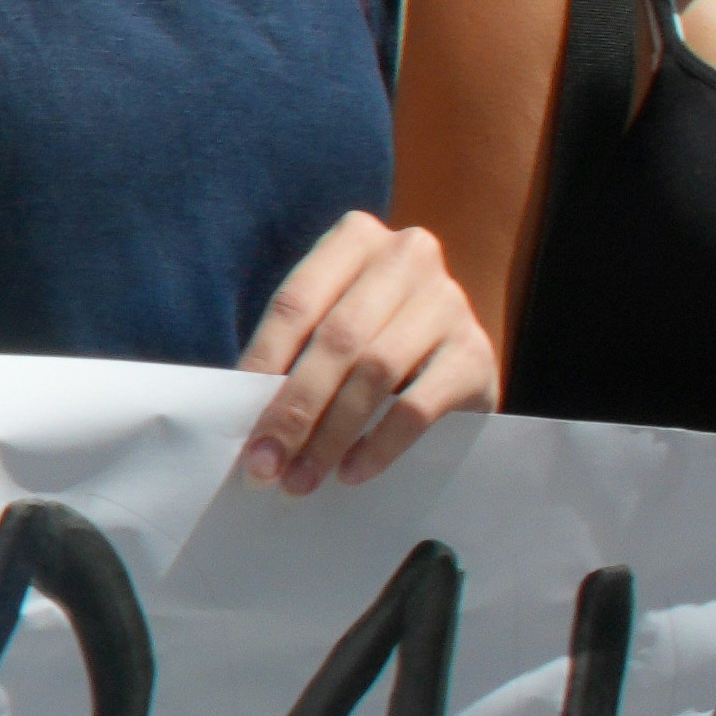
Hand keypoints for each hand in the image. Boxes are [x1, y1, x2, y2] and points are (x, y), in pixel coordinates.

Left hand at [228, 210, 494, 494]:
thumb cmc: (367, 339)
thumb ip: (290, 356)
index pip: (295, 303)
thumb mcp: (327, 329)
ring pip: (375, 371)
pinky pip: (419, 405)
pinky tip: (353, 471)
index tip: (238, 420)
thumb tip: (246, 423)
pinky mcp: (476, 352)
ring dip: (331, 434)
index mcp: (356, 238)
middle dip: (294, 408)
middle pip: (336, 339)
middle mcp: (408, 256)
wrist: (451, 357)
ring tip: (302, 478)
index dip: (261, 363)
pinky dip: (380, 443)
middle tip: (264, 464)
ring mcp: (449, 301)